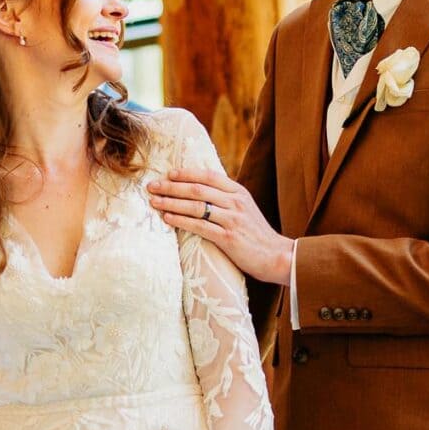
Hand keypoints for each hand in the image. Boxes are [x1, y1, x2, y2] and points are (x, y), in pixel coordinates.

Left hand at [147, 170, 294, 283]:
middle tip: (152, 186)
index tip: (168, 174)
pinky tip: (167, 219)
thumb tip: (202, 188)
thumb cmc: (257, 234)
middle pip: (197, 189)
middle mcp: (235, 202)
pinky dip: (181, 221)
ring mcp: (232, 219)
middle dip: (171, 186)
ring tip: (154, 202)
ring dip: (171, 203)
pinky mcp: (228, 238)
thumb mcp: (245, 208)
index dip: (186, 173)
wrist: (276, 256)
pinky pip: (199, 226)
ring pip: (195, 206)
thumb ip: (227, 198)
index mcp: (239, 192)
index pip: (208, 176)